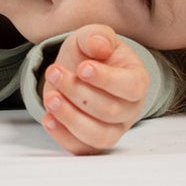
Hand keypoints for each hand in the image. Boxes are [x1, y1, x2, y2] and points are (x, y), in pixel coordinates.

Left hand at [39, 24, 149, 154]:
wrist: (77, 70)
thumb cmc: (91, 54)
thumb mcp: (93, 36)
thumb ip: (97, 36)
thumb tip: (99, 45)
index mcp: (137, 80)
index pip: (131, 87)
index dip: (106, 80)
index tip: (81, 68)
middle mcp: (129, 109)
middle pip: (109, 111)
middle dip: (77, 92)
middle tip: (54, 71)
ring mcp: (114, 129)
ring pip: (98, 136)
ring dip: (70, 117)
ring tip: (50, 98)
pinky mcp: (93, 142)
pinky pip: (82, 149)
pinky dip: (63, 136)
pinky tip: (48, 118)